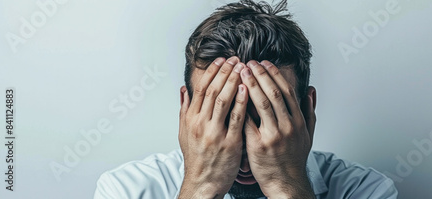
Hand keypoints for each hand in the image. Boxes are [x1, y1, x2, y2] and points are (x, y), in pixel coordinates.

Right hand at [178, 57, 247, 197]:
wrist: (203, 182)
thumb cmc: (197, 158)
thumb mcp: (184, 132)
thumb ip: (184, 109)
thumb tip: (184, 89)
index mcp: (191, 119)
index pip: (201, 88)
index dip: (212, 71)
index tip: (221, 59)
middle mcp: (200, 123)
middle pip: (212, 90)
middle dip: (225, 71)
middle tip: (235, 58)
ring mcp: (214, 133)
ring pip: (223, 100)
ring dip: (233, 81)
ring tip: (243, 67)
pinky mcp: (229, 143)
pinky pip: (236, 118)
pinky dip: (241, 102)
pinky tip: (247, 89)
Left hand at [240, 60, 316, 197]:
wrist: (286, 183)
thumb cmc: (294, 159)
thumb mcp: (308, 135)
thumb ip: (309, 111)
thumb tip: (310, 90)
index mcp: (299, 122)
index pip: (287, 91)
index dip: (275, 75)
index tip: (265, 63)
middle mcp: (288, 127)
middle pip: (274, 93)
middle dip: (261, 75)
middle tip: (249, 63)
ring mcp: (273, 135)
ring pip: (262, 104)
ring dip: (250, 85)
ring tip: (241, 73)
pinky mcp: (258, 145)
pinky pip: (248, 121)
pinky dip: (242, 106)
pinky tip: (234, 95)